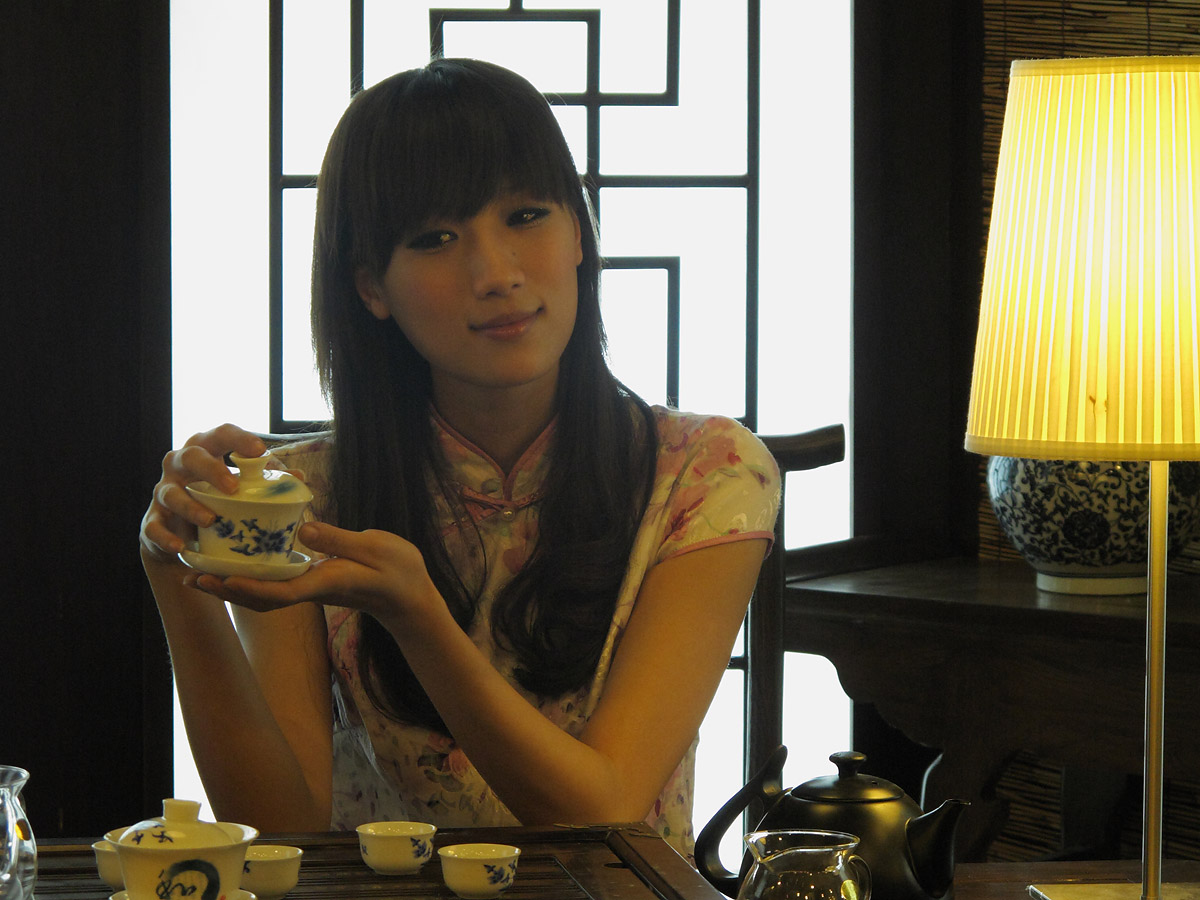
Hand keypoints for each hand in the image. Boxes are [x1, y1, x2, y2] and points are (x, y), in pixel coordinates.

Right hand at [140, 423, 268, 561]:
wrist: (183, 533)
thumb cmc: (218, 498)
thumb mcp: (242, 487)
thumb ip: (267, 481)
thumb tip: (299, 478)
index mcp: (207, 450)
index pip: (222, 434)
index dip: (240, 439)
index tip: (260, 451)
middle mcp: (180, 466)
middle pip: (191, 456)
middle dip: (211, 469)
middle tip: (232, 487)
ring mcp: (163, 492)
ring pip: (170, 492)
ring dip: (190, 506)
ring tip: (211, 520)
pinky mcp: (152, 520)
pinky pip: (154, 527)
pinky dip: (166, 537)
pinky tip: (180, 546)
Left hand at [186, 522, 439, 624]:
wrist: (410, 597)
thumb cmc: (399, 572)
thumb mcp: (374, 549)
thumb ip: (338, 539)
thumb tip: (303, 528)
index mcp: (326, 582)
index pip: (282, 591)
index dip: (250, 586)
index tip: (222, 578)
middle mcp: (312, 589)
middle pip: (261, 597)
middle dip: (226, 590)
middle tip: (192, 576)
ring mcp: (311, 588)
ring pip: (263, 594)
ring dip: (230, 588)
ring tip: (199, 574)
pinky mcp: (313, 582)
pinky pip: (274, 585)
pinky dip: (249, 579)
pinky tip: (233, 567)